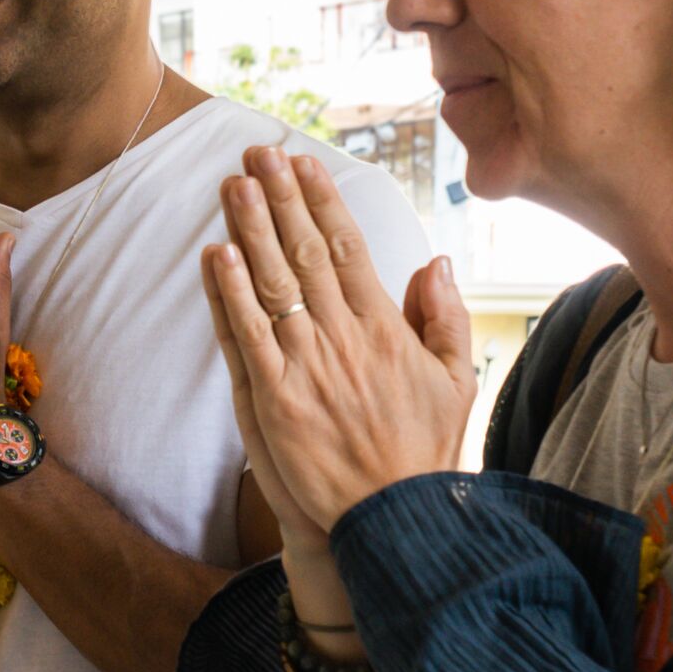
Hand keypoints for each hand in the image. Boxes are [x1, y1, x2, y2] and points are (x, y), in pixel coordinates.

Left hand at [203, 145, 472, 534]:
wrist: (391, 519)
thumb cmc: (422, 452)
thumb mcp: (456, 380)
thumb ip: (446, 318)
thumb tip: (436, 260)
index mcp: (388, 330)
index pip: (350, 249)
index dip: (324, 202)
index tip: (304, 165)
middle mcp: (346, 339)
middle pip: (307, 253)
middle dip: (281, 198)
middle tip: (258, 152)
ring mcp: (307, 368)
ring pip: (274, 283)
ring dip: (250, 229)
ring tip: (232, 183)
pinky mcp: (274, 401)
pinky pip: (247, 336)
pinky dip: (229, 293)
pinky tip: (216, 254)